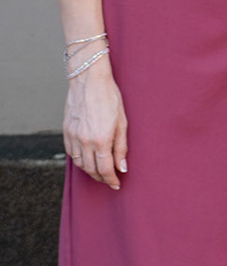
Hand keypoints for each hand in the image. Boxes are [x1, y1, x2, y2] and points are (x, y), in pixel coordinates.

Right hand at [64, 54, 126, 189]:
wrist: (89, 81)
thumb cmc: (110, 98)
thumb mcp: (122, 122)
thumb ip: (121, 147)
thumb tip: (122, 167)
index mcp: (100, 139)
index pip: (104, 169)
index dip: (111, 179)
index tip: (116, 184)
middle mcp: (84, 141)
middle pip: (90, 169)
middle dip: (101, 177)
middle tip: (110, 179)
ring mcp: (72, 136)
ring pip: (79, 163)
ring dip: (89, 170)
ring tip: (100, 171)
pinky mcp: (66, 131)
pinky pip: (71, 153)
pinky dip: (79, 160)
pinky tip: (87, 159)